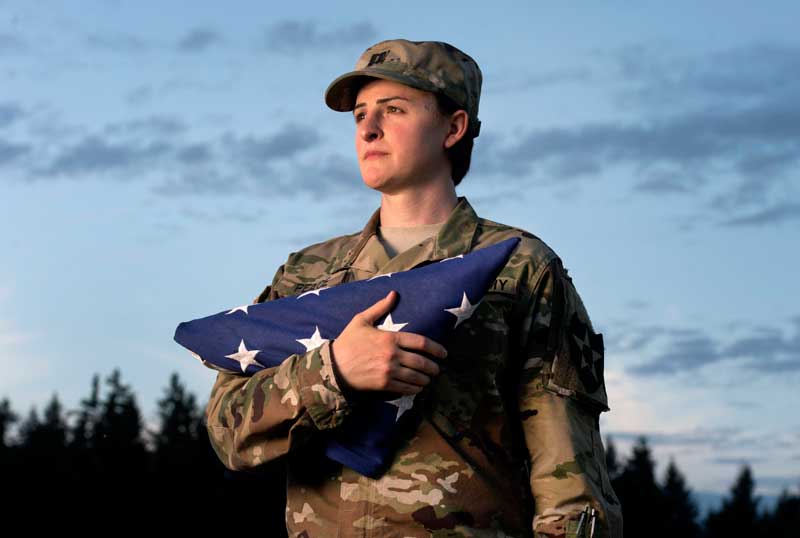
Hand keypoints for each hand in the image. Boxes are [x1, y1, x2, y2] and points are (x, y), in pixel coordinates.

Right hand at [330, 291, 445, 394]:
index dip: (437, 349)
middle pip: (422, 362)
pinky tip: (418, 387)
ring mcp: (389, 371)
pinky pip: (406, 388)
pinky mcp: (384, 385)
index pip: (421, 343)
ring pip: (416, 377)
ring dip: (426, 379)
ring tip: (429, 379)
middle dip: (433, 367)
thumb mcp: (362, 320)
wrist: (333, 367)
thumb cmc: (347, 342)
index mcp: (390, 338)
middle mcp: (393, 355)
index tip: (444, 354)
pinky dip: (415, 389)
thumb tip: (394, 294)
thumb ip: (380, 307)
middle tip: (437, 369)